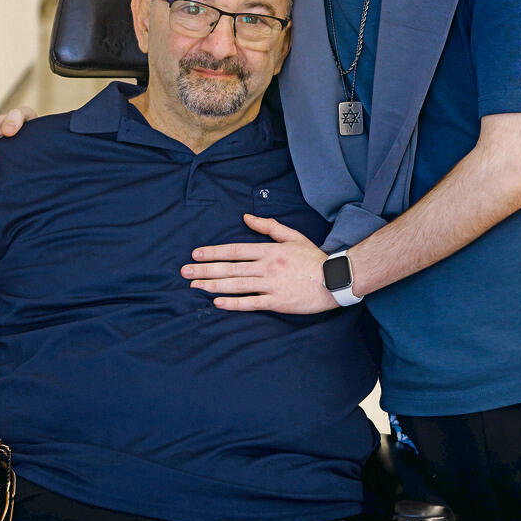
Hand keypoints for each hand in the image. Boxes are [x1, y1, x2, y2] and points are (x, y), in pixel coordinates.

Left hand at [182, 214, 337, 313]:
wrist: (335, 279)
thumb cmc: (314, 258)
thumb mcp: (293, 236)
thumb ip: (269, 226)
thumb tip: (246, 217)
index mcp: (269, 250)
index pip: (235, 250)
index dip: (213, 252)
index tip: (196, 253)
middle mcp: (267, 267)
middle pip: (230, 268)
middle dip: (205, 269)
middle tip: (185, 271)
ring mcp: (271, 285)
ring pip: (236, 285)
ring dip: (213, 285)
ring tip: (195, 285)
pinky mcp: (278, 302)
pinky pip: (251, 303)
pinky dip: (234, 303)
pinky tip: (218, 302)